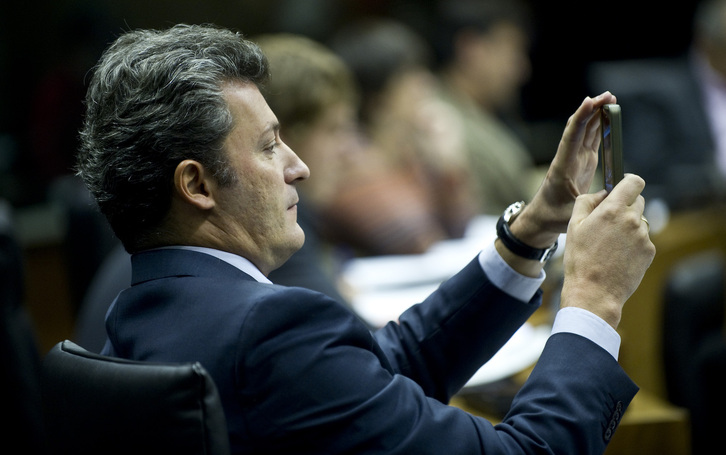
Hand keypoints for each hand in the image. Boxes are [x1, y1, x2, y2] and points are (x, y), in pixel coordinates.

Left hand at [510, 92, 615, 248]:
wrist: (542, 219)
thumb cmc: (553, 217)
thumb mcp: (572, 214)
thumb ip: (592, 204)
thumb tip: (614, 195)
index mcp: (563, 166)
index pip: (572, 137)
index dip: (581, 118)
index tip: (590, 101)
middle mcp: (568, 158)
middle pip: (580, 128)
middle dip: (592, 109)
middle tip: (609, 95)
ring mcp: (575, 158)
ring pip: (586, 130)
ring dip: (597, 115)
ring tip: (611, 100)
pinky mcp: (582, 162)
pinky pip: (591, 139)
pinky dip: (600, 127)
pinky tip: (609, 116)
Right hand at [560, 174, 655, 328]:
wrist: (594, 292)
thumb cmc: (580, 259)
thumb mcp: (573, 226)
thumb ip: (586, 201)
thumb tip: (601, 193)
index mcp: (612, 209)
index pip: (634, 182)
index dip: (629, 181)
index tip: (623, 186)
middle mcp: (632, 220)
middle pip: (638, 201)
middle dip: (626, 206)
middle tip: (608, 222)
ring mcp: (643, 236)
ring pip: (639, 222)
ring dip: (628, 227)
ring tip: (610, 245)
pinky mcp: (649, 251)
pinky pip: (642, 240)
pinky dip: (633, 244)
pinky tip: (618, 256)